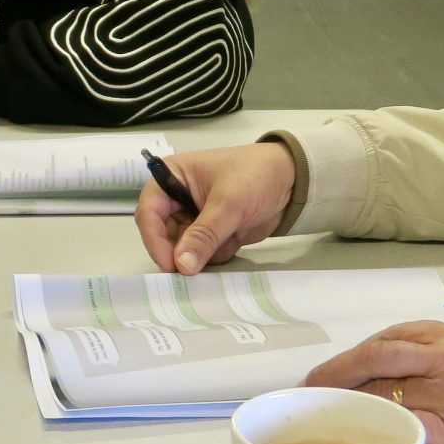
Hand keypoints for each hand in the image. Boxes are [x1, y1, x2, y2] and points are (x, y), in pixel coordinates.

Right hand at [134, 142, 295, 274]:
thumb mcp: (228, 203)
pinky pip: (203, 254)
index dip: (154, 239)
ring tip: (226, 241)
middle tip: (193, 268)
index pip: (149, 212)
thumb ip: (204, 235)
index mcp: (172, 177)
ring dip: (201, 254)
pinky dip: (217, 255)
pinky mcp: (212, 233)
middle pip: (163, 235)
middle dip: (180, 251)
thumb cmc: (256, 175)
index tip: (169, 263)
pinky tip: (235, 241)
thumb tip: (181, 266)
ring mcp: (195, 218)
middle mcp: (178, 198)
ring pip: (183, 249)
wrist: (294, 180)